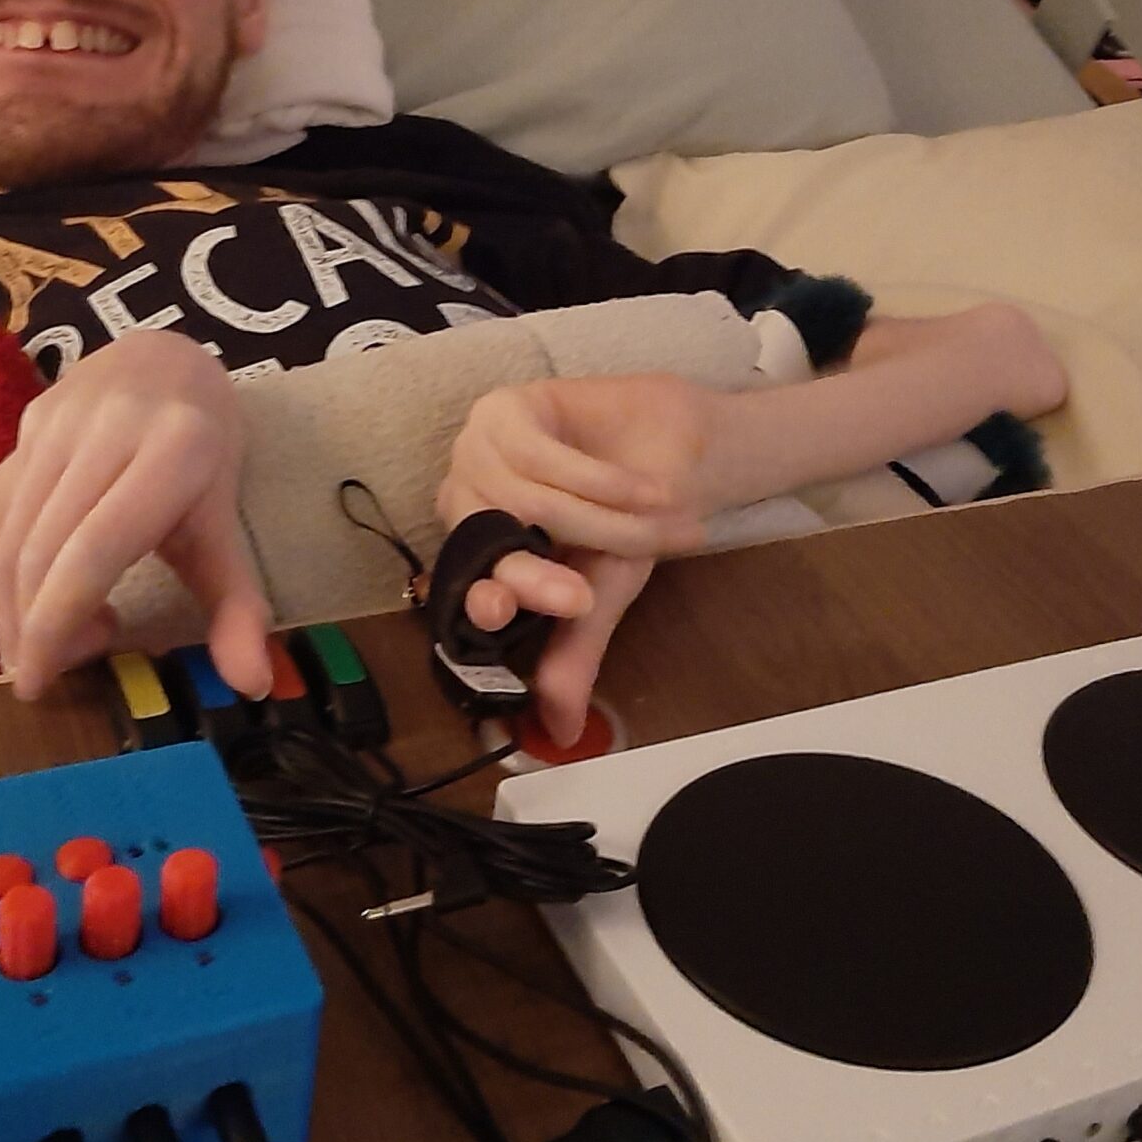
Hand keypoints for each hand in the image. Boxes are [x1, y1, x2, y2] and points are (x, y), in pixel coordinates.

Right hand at [0, 331, 271, 700]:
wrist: (166, 359)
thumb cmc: (204, 454)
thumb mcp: (226, 524)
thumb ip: (237, 605)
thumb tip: (252, 686)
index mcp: (174, 452)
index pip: (94, 554)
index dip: (58, 625)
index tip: (38, 684)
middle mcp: (112, 427)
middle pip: (45, 551)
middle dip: (30, 629)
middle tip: (36, 680)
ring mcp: (64, 418)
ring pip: (14, 534)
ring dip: (11, 607)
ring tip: (34, 650)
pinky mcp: (32, 418)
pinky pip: (6, 511)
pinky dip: (9, 571)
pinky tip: (32, 603)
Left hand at [438, 375, 724, 744]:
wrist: (676, 451)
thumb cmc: (629, 520)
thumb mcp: (604, 593)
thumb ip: (573, 653)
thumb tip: (559, 733)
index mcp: (479, 552)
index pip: (466, 583)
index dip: (483, 601)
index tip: (500, 617)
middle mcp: (467, 501)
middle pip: (488, 541)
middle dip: (539, 573)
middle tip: (582, 596)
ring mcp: (479, 451)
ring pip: (523, 500)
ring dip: (599, 520)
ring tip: (658, 521)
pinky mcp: (505, 408)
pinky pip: (544, 456)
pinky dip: (602, 481)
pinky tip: (645, 490)